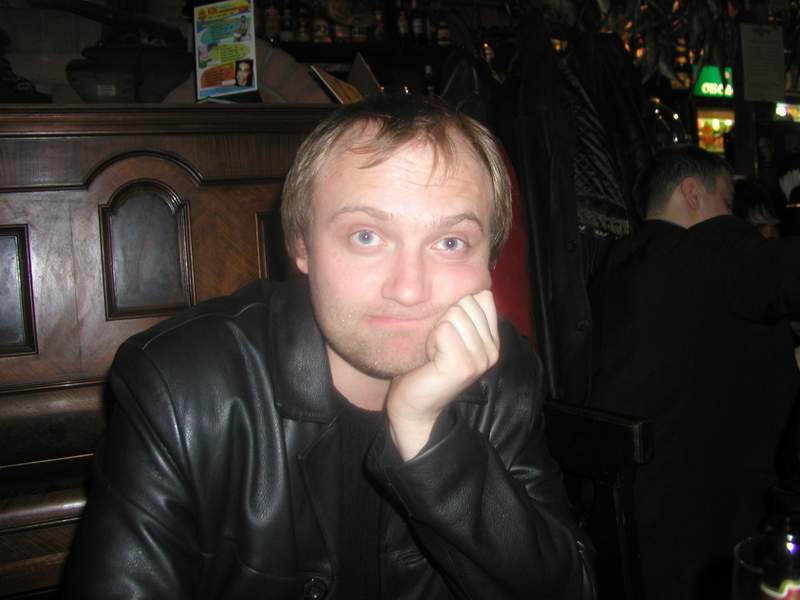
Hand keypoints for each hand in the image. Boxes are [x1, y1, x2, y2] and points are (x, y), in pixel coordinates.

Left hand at [386, 290, 499, 460]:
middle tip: (439, 346)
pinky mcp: (463, 365)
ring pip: (454, 313)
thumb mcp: (449, 333)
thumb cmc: (425, 366)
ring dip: (436, 330)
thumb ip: (462, 312)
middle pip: (467, 302)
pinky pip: (444, 329)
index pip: (482, 296)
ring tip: (435, 353)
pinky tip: (431, 358)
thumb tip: (471, 285)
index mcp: (492, 339)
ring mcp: (480, 359)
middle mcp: (492, 349)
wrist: (414, 405)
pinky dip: (431, 340)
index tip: (447, 333)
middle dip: (444, 319)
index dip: (456, 308)